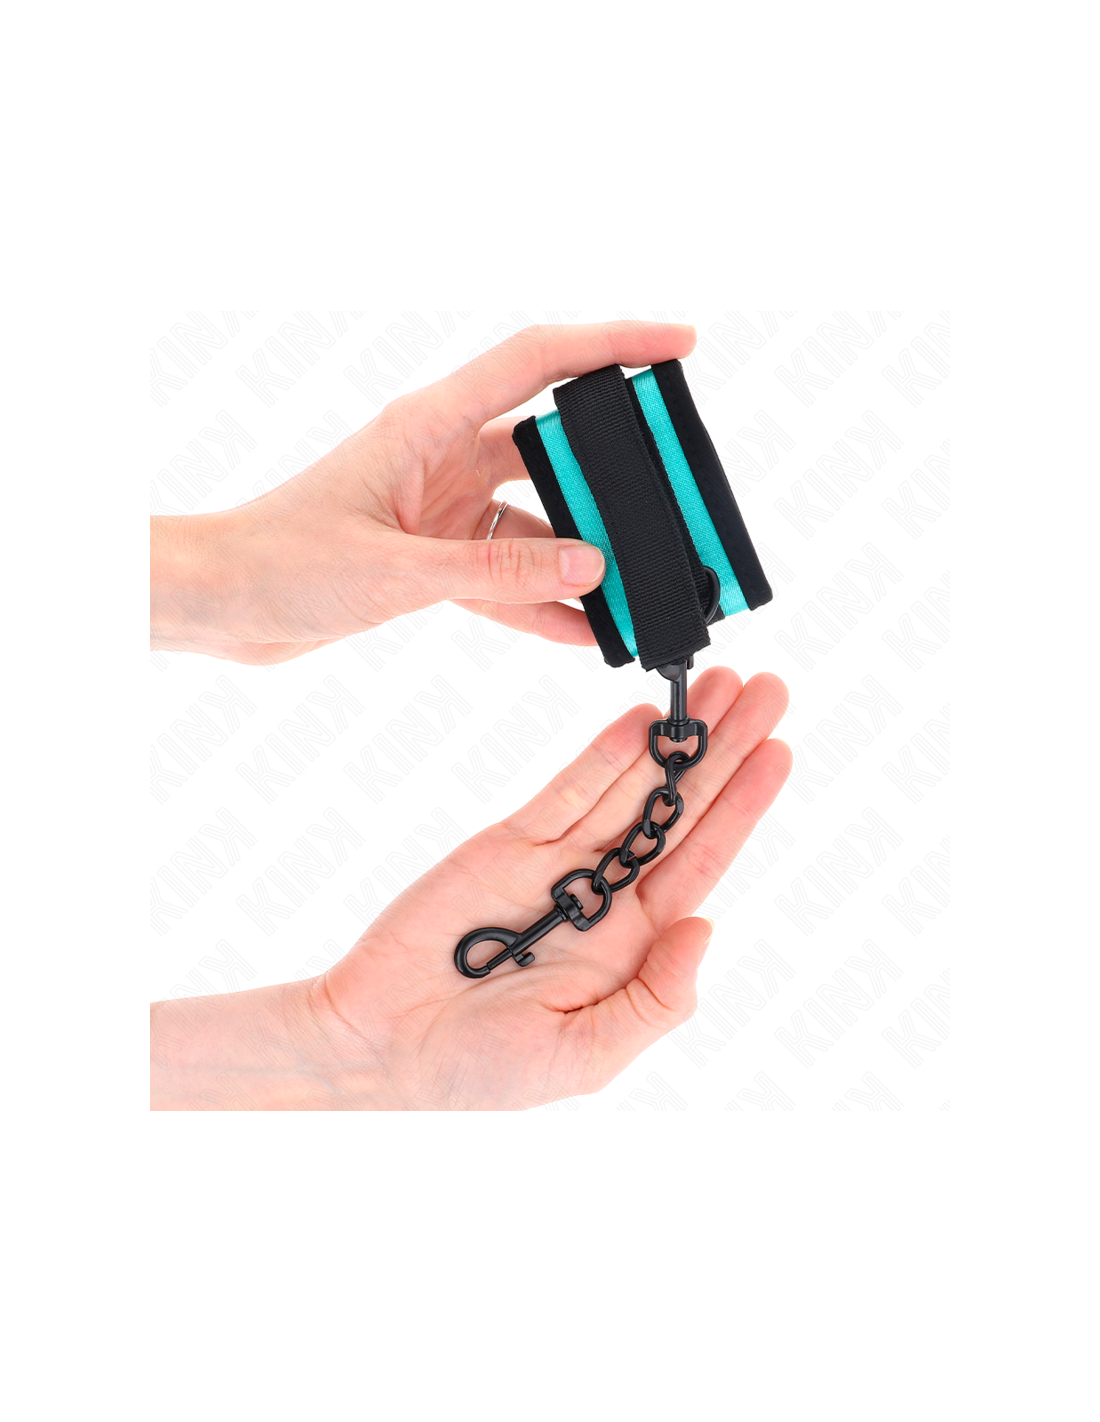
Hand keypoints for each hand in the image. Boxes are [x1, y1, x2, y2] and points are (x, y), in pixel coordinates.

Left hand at [151, 320, 696, 662]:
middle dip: (615, 476)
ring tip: (637, 588)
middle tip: (672, 504)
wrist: (218, 602)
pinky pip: (505, 574)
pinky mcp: (432, 556)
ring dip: (581, 555)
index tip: (681, 344)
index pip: (538, 362)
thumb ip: (495, 570)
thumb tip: (591, 567)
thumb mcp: (395, 571)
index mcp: (429, 423)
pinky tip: (584, 629)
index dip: (614, 344)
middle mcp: (443, 456)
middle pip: (554, 449)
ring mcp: (442, 507)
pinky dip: (541, 600)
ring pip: (536, 521)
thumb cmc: (278, 561)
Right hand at [151, 668, 790, 1109]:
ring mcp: (556, 863)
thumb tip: (706, 927)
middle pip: (679, 809)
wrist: (381, 1046)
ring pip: (629, 787)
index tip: (780, 753)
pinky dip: (602, 756)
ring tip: (720, 683)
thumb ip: (655, 1000)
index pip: (702, 862)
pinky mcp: (506, 844)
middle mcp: (604, 894)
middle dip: (726, 750)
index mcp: (633, 945)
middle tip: (769, 690)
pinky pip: (565, 793)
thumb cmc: (482, 1070)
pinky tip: (641, 721)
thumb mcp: (586, 1059)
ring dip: (674, 736)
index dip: (744, 808)